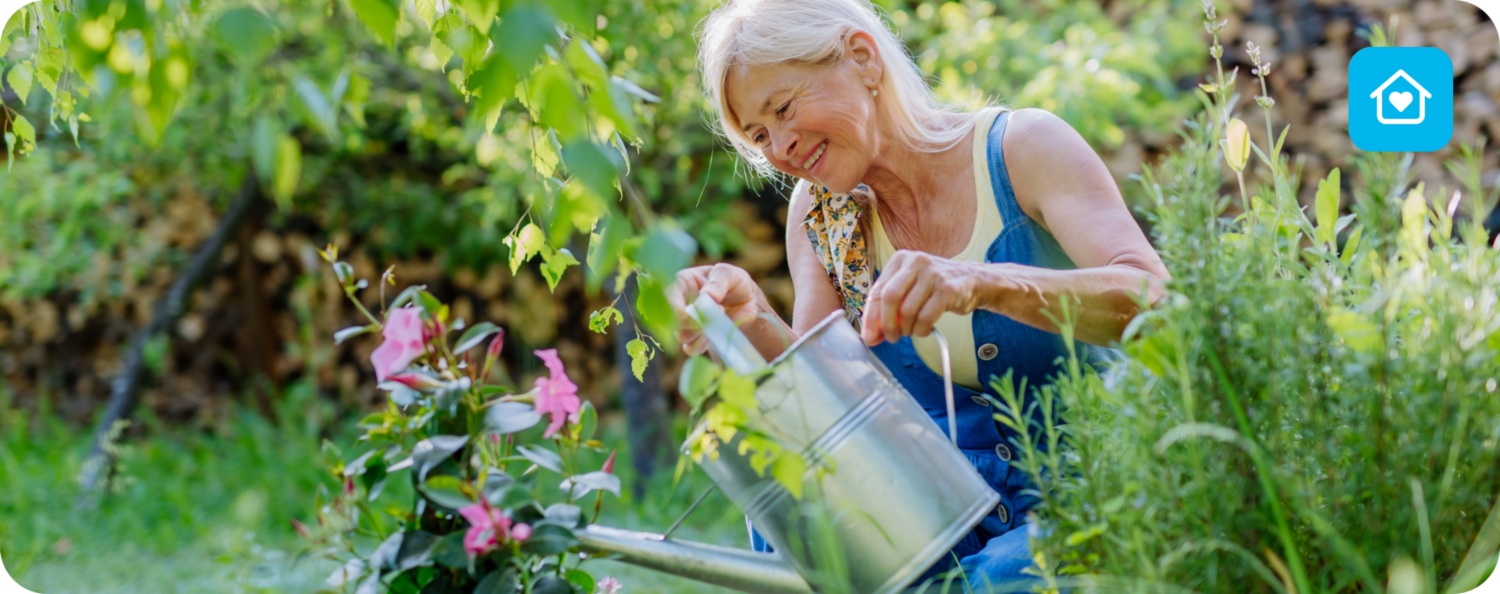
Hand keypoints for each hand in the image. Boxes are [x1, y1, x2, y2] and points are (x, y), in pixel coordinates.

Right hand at [668, 263, 763, 355]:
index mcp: (683, 283)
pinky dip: (701, 345)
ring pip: (681, 335)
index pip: (669, 294)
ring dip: (699, 332)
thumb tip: (706, 296)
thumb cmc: (734, 281)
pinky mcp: (696, 338)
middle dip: (692, 321)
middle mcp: (680, 304)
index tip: (683, 314)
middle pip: (673, 319)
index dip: (673, 305)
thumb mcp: (729, 274)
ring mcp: (687, 323)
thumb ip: (718, 282)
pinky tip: (714, 334)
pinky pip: (691, 348)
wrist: (747, 300)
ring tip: (720, 317)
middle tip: (719, 309)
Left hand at [861, 250, 989, 345]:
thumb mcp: (909, 287)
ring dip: (906, 329)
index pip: (878, 291)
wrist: (972, 280)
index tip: (869, 336)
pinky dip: (921, 330)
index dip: (871, 317)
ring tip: (910, 331)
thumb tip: (871, 335)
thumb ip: (889, 306)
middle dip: (887, 324)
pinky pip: (926, 317)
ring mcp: (933, 275)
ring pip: (908, 310)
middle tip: (891, 337)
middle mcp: (916, 262)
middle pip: (890, 297)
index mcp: (901, 260)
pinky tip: (923, 330)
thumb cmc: (935, 286)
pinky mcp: (948, 289)